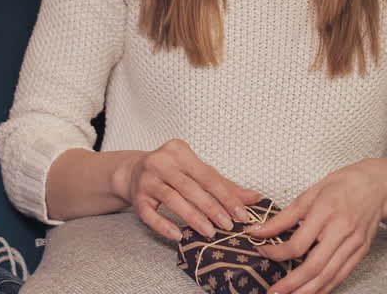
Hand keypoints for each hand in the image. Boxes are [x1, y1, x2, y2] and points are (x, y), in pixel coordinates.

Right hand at [114, 139, 261, 240]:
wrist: (133, 171)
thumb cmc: (172, 171)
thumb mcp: (196, 171)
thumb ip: (223, 184)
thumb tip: (253, 198)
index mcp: (179, 151)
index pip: (207, 175)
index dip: (225, 195)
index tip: (241, 213)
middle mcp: (161, 162)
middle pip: (190, 187)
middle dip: (211, 207)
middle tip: (227, 226)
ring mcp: (147, 179)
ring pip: (172, 199)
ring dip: (192, 217)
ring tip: (209, 232)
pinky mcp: (137, 197)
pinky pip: (149, 214)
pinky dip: (164, 225)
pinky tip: (178, 235)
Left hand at [244, 158, 386, 293]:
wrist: (377, 186)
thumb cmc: (342, 185)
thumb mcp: (310, 193)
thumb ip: (283, 217)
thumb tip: (258, 231)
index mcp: (325, 212)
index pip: (298, 244)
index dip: (277, 253)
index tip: (263, 253)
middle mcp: (341, 230)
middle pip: (314, 266)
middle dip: (291, 284)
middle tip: (273, 292)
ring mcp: (353, 243)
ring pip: (328, 276)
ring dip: (307, 291)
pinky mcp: (361, 252)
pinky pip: (341, 275)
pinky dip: (325, 287)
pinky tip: (311, 292)